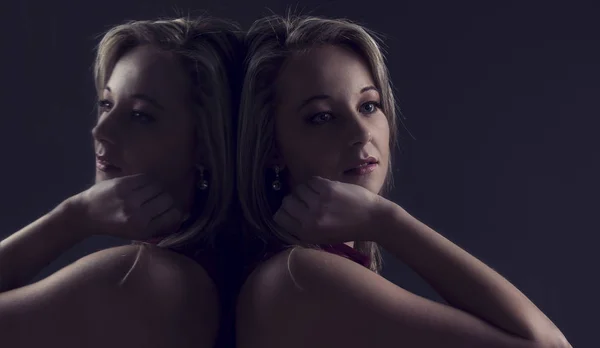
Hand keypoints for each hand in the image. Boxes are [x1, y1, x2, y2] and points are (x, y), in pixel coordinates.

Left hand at [69, 174, 183, 239]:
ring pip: (158, 187)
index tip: (168, 210)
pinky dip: (147, 181)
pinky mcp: (123, 184)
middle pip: (167, 200)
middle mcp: (137, 215)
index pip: (172, 215)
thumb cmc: (113, 225)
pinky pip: (146, 178)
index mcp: (142, 230)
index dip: (174, 211)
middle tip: (156, 200)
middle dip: (165, 199)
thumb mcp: (136, 233)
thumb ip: (157, 225)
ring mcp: (130, 199)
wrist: (85, 214)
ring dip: (156, 189)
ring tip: (148, 192)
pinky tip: (141, 185)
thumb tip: (179, 213)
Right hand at [273, 176, 384, 243]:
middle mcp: (310, 218)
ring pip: (298, 189)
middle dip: (293, 200)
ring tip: (317, 195)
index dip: (284, 212)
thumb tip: (285, 213)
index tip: (291, 210)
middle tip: (305, 201)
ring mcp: (319, 202)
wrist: (373, 220)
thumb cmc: (349, 230)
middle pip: (287, 202)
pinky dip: (315, 184)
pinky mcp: (328, 188)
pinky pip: (311, 181)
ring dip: (305, 191)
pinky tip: (324, 189)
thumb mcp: (323, 238)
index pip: (280, 217)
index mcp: (307, 233)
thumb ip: (304, 228)